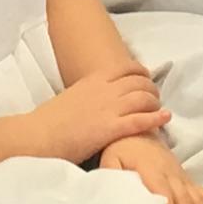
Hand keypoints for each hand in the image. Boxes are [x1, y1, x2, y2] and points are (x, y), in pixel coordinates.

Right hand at [31, 66, 169, 166]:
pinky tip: (165, 118)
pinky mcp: (110, 128)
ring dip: (156, 102)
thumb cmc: (48, 122)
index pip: (126, 67)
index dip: (142, 72)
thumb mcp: (70, 97)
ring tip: (160, 110)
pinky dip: (156, 117)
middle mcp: (104, 89)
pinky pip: (141, 120)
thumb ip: (87, 95)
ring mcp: (108, 108)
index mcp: (92, 79)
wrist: (37, 136)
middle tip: (155, 98)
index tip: (146, 78)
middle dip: (152, 88)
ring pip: (144, 98)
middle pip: (140, 81)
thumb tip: (94, 102)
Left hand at [101, 131, 202, 203]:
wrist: (140, 135)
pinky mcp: (189, 182)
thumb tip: (110, 193)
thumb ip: (110, 174)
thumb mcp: (111, 159)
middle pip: (183, 199)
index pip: (161, 187)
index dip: (168, 203)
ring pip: (196, 200)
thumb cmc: (122, 151)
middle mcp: (171, 174)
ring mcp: (182, 178)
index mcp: (150, 169)